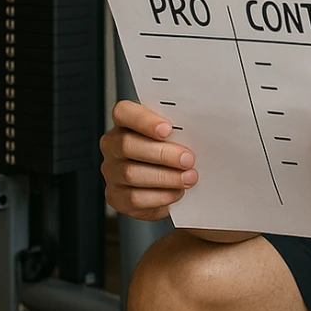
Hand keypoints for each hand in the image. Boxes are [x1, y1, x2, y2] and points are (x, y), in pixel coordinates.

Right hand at [99, 101, 197, 220]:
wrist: (165, 186)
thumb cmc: (170, 153)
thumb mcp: (175, 136)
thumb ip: (179, 130)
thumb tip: (199, 131)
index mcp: (126, 123)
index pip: (124, 112)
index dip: (144, 120)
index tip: (167, 129)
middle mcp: (113, 146)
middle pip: (127, 145)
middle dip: (162, 153)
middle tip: (188, 159)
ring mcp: (112, 172)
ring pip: (131, 173)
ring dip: (165, 177)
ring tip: (188, 178)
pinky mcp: (117, 196)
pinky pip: (135, 197)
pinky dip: (161, 195)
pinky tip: (177, 192)